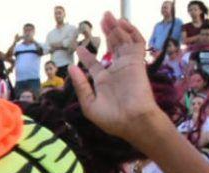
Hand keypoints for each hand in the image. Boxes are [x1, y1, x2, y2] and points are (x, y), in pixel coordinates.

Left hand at [69, 13, 161, 139]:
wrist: (133, 121)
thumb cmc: (111, 119)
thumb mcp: (89, 104)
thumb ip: (81, 85)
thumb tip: (71, 68)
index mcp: (103, 82)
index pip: (95, 64)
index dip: (87, 56)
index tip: (78, 47)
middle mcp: (116, 71)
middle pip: (112, 46)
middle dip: (107, 32)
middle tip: (101, 18)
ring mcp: (127, 65)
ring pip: (123, 41)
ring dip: (116, 28)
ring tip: (108, 16)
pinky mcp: (137, 62)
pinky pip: (136, 42)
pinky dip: (130, 31)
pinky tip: (121, 23)